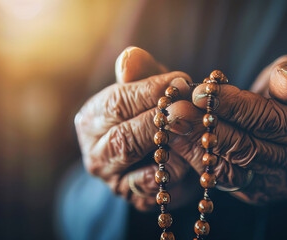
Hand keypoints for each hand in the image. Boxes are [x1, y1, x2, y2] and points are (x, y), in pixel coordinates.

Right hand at [75, 47, 198, 210]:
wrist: (154, 145)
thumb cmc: (150, 107)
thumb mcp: (145, 85)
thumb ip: (139, 71)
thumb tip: (129, 57)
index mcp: (90, 120)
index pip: (115, 104)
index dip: (150, 91)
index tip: (181, 81)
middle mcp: (96, 155)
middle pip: (124, 140)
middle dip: (161, 123)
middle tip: (189, 108)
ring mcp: (115, 182)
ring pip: (144, 171)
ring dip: (175, 152)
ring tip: (196, 131)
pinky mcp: (138, 201)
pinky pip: (163, 192)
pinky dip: (182, 176)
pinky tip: (196, 156)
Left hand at [172, 55, 286, 203]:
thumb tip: (284, 87)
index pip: (266, 119)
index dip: (232, 105)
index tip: (201, 91)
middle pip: (244, 147)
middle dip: (206, 127)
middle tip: (177, 110)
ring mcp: (274, 182)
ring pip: (229, 168)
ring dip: (196, 145)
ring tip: (172, 124)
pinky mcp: (254, 191)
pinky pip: (221, 178)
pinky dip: (197, 158)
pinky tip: (177, 139)